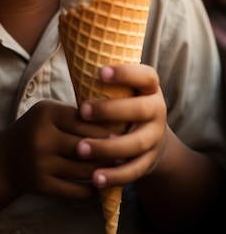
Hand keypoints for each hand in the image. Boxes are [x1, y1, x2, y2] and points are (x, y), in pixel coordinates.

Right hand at [1, 99, 113, 199]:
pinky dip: (92, 189)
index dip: (105, 126)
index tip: (124, 130)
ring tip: (120, 167)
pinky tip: (102, 184)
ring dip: (105, 170)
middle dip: (110, 149)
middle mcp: (42, 138)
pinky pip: (76, 190)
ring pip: (85, 169)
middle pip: (87, 145)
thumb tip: (115, 117)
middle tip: (128, 150)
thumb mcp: (50, 113)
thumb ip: (76, 114)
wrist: (5, 159)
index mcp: (46, 114)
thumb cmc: (36, 130)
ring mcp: (41, 163)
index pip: (84, 119)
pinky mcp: (42, 185)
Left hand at [75, 64, 167, 188]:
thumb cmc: (124, 105)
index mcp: (150, 89)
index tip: (100, 72)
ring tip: (80, 149)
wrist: (150, 139)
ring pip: (135, 144)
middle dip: (110, 110)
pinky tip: (95, 178)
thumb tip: (77, 55)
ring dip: (107, 147)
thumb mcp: (122, 90)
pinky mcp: (149, 162)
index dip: (126, 73)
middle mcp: (157, 111)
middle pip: (140, 110)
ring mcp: (155, 138)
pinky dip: (114, 176)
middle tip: (82, 111)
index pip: (146, 76)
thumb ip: (106, 81)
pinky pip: (134, 171)